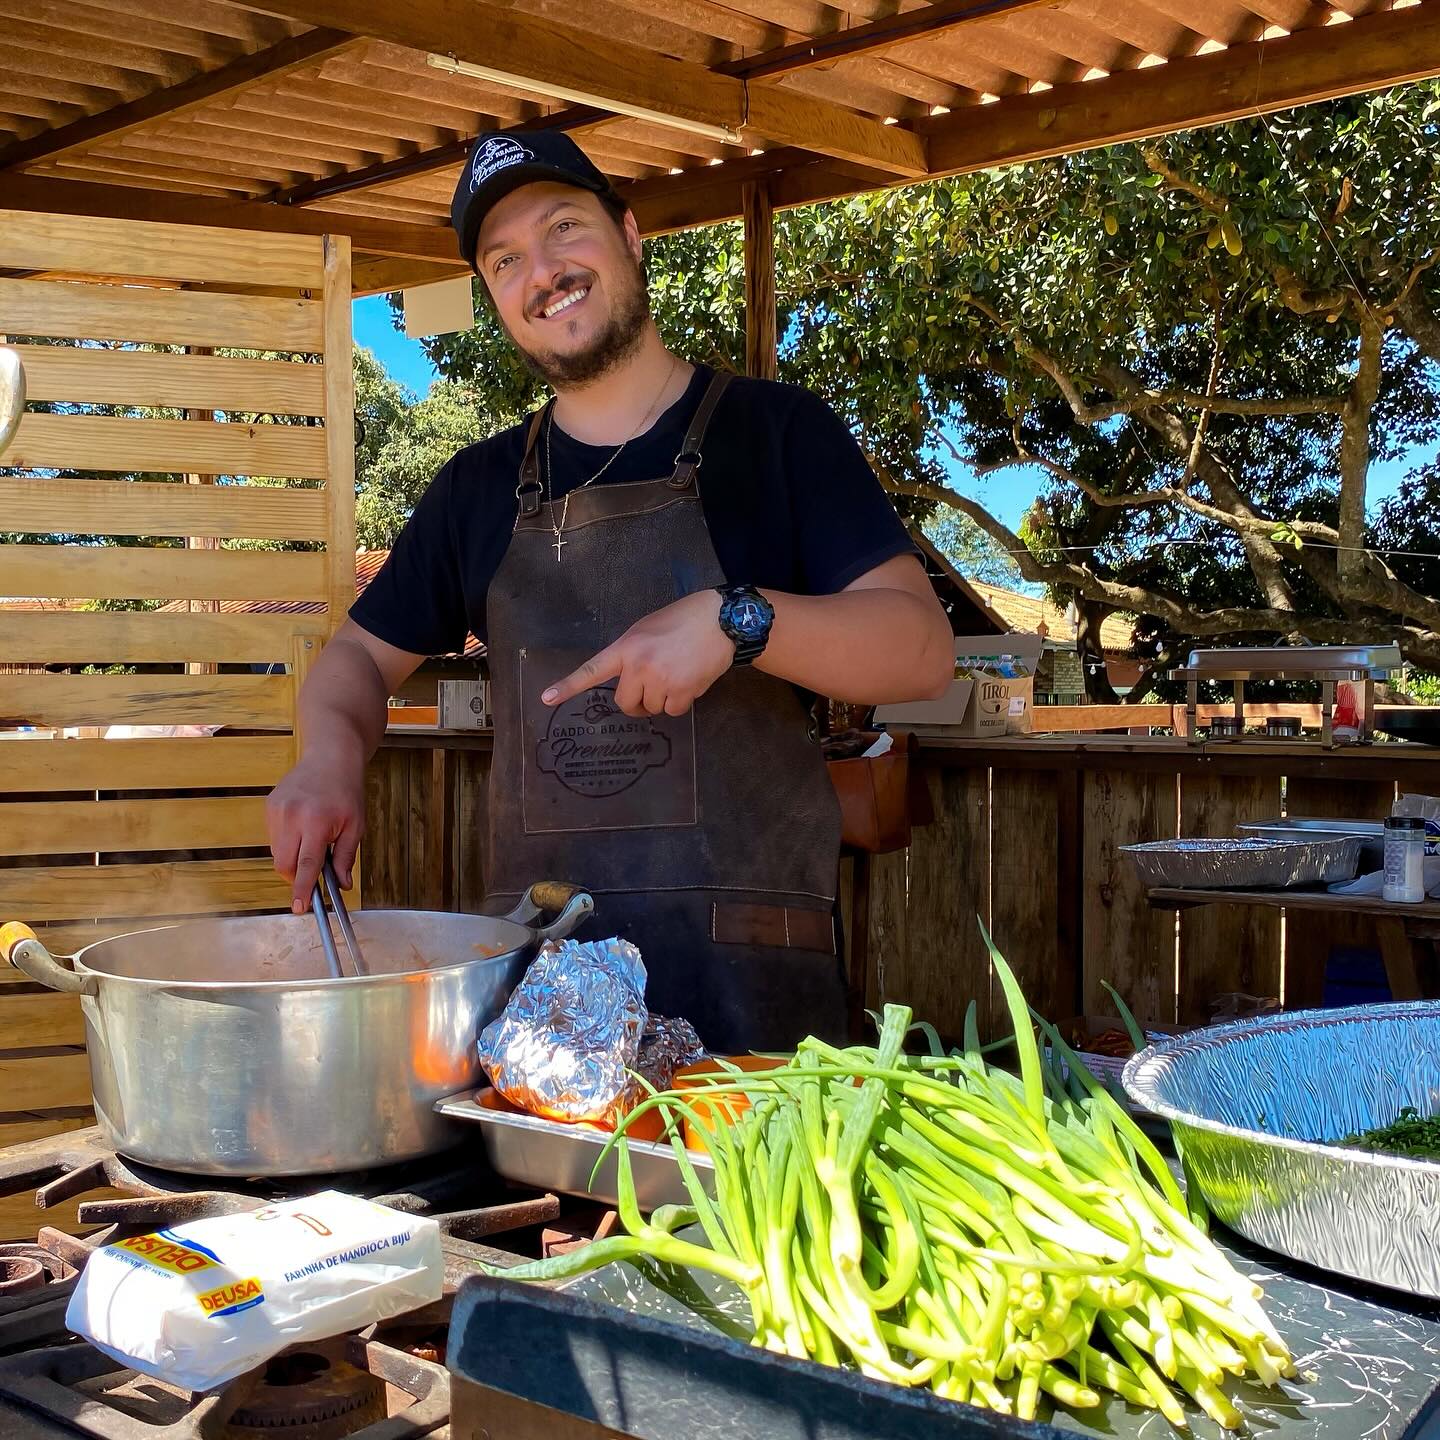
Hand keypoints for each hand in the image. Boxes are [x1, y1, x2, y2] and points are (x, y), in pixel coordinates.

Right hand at [266, 756, 365, 914]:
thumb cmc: (347, 791)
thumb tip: (342, 886)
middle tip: (315, 868)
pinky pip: (273, 837)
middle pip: (285, 865)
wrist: (330, 757)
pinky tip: (302, 827)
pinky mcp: (269, 806)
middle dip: (297, 875)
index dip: (302, 889)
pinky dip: (287, 842)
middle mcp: (292, 816)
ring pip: (277, 853)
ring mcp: (277, 810)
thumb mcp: (355, 825)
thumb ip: (345, 857)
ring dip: (292, 858)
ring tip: (312, 839)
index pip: (305, 865)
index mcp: (316, 822)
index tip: (299, 908)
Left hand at [542, 589, 733, 716]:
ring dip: (663, 699)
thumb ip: (633, 653)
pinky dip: (681, 702)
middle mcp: (638, 665)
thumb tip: (632, 681)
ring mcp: (660, 680)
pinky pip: (673, 711)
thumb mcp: (647, 629)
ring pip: (652, 709)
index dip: (568, 686)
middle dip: (637, 702)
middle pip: (625, 703)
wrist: (720, 620)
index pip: (592, 670)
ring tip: (678, 674)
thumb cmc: (683, 620)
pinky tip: (690, 681)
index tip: (547, 699)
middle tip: (651, 689)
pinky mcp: (682, 691)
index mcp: (626, 647)